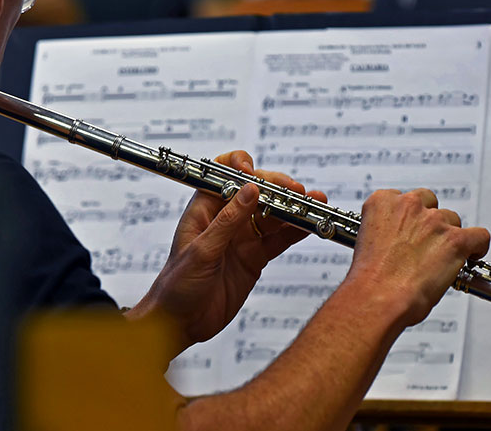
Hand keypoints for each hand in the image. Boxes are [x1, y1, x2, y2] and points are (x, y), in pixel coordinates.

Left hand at [130, 151, 326, 353]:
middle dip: (278, 189)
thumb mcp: (202, 251)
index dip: (242, 166)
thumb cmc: (176, 286)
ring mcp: (242, 237)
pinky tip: (310, 225)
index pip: (224, 174)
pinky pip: (279, 239)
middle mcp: (225, 219)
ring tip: (314, 204)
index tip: (258, 174)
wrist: (180, 323)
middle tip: (297, 193)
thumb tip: (251, 189)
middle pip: (257, 192)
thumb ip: (228, 221)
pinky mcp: (255, 257)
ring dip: (293, 208)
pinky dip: (295, 232)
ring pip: (273, 214)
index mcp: (205, 209)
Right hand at [345, 188, 489, 326]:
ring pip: (453, 220)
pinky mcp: (456, 239)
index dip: (411, 218)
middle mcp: (409, 205)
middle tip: (426, 246)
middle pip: (431, 205)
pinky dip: (478, 246)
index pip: (405, 199)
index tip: (411, 231)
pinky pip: (479, 236)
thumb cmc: (370, 279)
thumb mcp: (367, 243)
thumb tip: (402, 242)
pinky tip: (471, 256)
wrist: (378, 297)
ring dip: (449, 237)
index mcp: (383, 202)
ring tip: (442, 260)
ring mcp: (434, 221)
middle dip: (430, 224)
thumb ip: (388, 233)